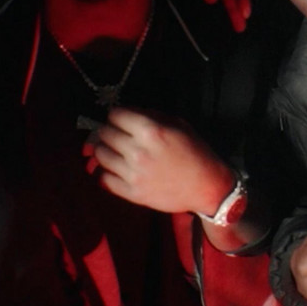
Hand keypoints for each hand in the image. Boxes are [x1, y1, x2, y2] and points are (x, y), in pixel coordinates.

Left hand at [82, 107, 234, 214]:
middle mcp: (138, 152)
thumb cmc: (195, 153)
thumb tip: (129, 112)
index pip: (115, 115)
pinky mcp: (133, 194)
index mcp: (151, 131)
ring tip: (113, 150)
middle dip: (109, 130)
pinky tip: (117, 169)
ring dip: (105, 150)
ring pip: (100, 155)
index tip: (120, 118)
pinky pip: (104, 179)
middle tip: (116, 133)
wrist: (206, 187)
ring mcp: (134, 175)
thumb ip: (152, 115)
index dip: (117, 114)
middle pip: (105, 133)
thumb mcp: (179, 125)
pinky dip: (107, 172)